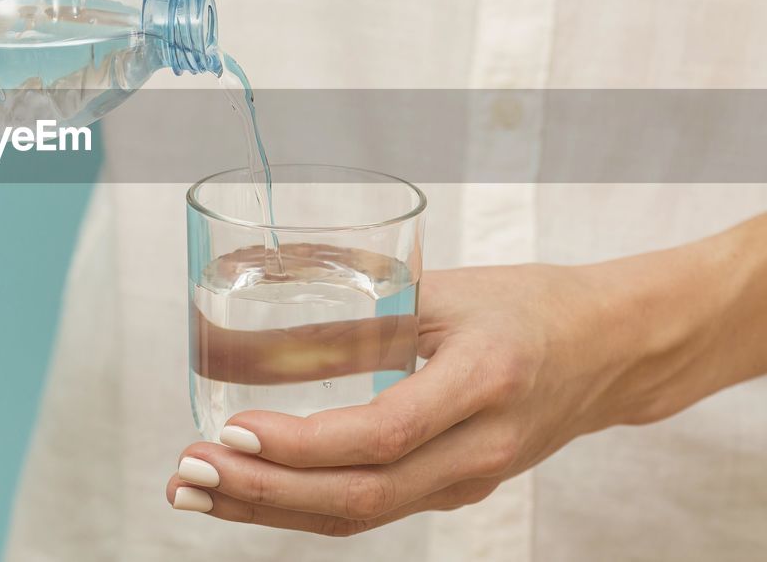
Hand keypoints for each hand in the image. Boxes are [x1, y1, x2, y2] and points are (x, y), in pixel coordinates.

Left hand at [166, 227, 765, 535]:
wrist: (611, 351)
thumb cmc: (530, 305)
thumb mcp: (450, 288)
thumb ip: (365, 301)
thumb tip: (261, 285)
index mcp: (481, 384)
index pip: (382, 435)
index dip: (303, 444)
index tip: (234, 430)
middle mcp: (476, 448)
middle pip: (361, 497)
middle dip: (263, 494)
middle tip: (188, 474)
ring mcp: (468, 481)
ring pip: (361, 513)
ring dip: (271, 509)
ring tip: (196, 491)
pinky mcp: (454, 488)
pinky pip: (373, 508)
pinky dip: (305, 504)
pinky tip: (252, 491)